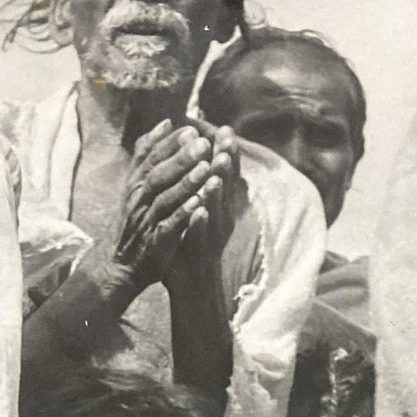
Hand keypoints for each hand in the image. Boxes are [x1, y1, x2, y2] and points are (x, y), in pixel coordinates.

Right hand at [92, 120, 231, 297]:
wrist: (119, 263)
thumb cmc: (135, 219)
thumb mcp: (137, 182)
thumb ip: (149, 153)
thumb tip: (166, 121)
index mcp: (136, 183)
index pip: (151, 157)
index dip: (170, 143)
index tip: (191, 129)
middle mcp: (138, 199)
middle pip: (158, 174)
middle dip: (180, 158)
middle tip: (202, 143)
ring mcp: (146, 220)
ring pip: (164, 198)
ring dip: (185, 183)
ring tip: (205, 168)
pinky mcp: (155, 242)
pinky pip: (169, 226)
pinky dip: (183, 214)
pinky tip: (199, 204)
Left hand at [166, 120, 240, 283]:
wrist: (190, 286)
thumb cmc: (192, 245)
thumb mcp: (199, 211)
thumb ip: (203, 186)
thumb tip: (206, 157)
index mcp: (219, 206)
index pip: (224, 174)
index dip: (226, 153)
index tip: (224, 129)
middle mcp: (220, 219)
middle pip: (226, 187)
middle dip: (226, 164)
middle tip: (226, 142)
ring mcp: (212, 237)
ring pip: (216, 210)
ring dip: (216, 192)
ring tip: (215, 173)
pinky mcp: (199, 255)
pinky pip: (200, 238)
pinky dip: (200, 224)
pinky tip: (198, 211)